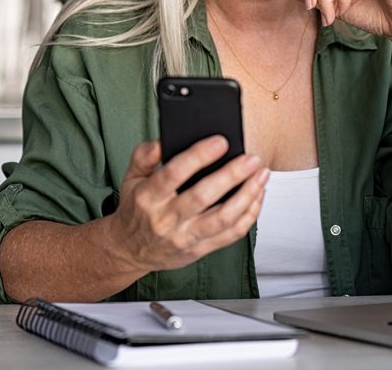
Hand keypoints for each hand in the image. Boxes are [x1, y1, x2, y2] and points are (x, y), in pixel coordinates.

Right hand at [107, 138, 268, 273]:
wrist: (130, 250)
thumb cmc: (136, 209)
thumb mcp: (130, 178)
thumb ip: (143, 156)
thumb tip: (162, 141)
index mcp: (148, 197)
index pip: (174, 173)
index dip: (199, 156)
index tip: (220, 142)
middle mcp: (167, 219)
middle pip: (203, 196)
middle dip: (232, 175)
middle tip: (251, 158)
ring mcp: (185, 237)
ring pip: (223, 218)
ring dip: (247, 195)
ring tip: (261, 175)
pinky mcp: (200, 249)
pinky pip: (231, 234)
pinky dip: (249, 215)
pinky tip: (257, 196)